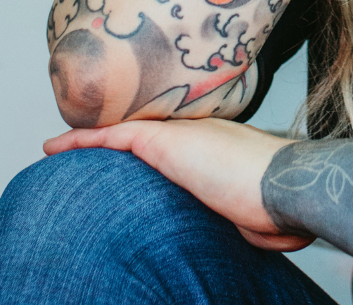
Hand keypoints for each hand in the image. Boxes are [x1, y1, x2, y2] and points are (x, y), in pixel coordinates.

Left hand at [43, 118, 313, 251]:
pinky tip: (59, 147)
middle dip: (123, 136)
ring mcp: (185, 133)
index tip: (141, 149)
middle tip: (92, 143)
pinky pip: (114, 137)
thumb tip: (260, 226)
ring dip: (93, 138)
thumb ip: (252, 213)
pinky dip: (85, 140)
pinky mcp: (166, 142)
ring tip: (62, 145)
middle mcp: (203, 131)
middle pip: (152, 130)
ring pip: (128, 130)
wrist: (289, 183)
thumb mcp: (260, 211)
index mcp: (226, 144)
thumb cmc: (283, 202)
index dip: (158, 143)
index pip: (184, 140)